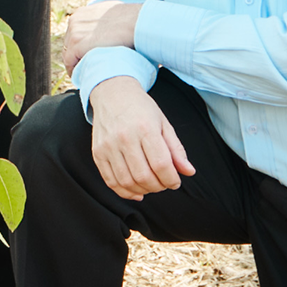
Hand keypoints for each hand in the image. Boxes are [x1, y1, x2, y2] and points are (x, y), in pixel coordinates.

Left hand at [61, 0, 140, 71]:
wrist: (136, 23)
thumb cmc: (130, 19)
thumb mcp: (110, 12)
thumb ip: (101, 19)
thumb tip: (105, 26)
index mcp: (81, 14)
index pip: (73, 35)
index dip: (79, 48)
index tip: (85, 57)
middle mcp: (74, 22)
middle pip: (69, 45)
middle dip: (76, 56)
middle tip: (86, 68)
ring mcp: (74, 33)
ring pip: (68, 54)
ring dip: (76, 65)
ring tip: (85, 75)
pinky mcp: (77, 45)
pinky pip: (69, 62)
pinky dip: (74, 70)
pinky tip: (82, 78)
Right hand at [88, 77, 195, 200]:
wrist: (112, 94)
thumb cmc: (141, 108)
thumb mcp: (163, 123)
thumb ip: (176, 149)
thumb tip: (189, 172)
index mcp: (145, 128)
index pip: (161, 164)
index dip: (171, 179)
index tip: (175, 182)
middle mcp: (124, 137)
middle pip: (144, 176)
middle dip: (159, 186)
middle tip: (164, 183)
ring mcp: (108, 146)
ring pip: (127, 181)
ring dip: (143, 190)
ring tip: (151, 185)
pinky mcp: (98, 153)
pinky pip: (110, 181)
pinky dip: (125, 192)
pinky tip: (136, 191)